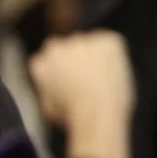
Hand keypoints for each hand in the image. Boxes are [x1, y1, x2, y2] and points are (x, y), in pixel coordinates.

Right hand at [30, 31, 134, 157]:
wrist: (97, 112)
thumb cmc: (74, 117)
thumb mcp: (48, 107)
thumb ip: (49, 89)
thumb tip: (55, 86)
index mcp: (40, 64)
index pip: (51, 59)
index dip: (65, 70)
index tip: (75, 80)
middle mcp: (57, 47)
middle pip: (69, 47)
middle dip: (78, 59)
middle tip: (91, 78)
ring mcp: (82, 41)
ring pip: (91, 44)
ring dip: (97, 56)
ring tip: (104, 80)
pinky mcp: (107, 40)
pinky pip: (112, 44)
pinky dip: (116, 56)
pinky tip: (114, 74)